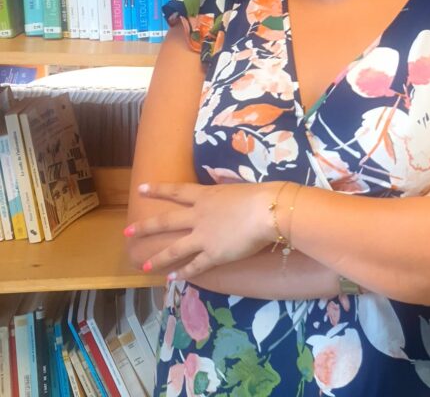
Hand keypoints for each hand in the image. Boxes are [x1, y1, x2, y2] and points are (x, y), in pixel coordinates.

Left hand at [124, 181, 279, 279]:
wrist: (267, 211)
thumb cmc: (259, 195)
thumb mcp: (236, 188)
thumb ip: (226, 192)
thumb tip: (226, 193)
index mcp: (206, 196)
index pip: (177, 191)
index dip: (158, 190)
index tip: (140, 189)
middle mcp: (199, 216)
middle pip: (166, 221)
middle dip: (145, 227)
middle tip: (127, 231)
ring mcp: (203, 236)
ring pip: (175, 249)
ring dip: (158, 258)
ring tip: (144, 266)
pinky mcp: (213, 254)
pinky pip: (195, 266)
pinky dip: (183, 273)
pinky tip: (173, 279)